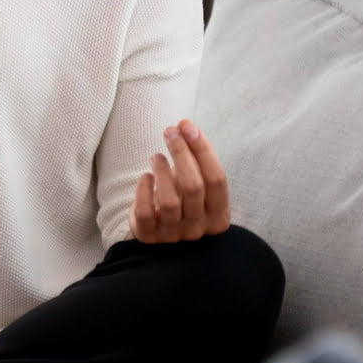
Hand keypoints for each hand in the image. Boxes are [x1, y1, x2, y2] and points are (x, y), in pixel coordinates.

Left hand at [130, 119, 231, 243]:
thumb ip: (195, 158)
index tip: (187, 126)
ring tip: (156, 157)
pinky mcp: (150, 237)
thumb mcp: (196, 182)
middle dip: (181, 153)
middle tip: (170, 131)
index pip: (217, 179)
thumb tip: (184, 126)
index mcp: (219, 215)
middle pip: (194, 187)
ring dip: (162, 171)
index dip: (202, 149)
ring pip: (169, 201)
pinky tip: (145, 176)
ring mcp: (174, 235)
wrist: (160, 229)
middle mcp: (199, 228)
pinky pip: (145, 212)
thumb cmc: (183, 199)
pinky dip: (143, 190)